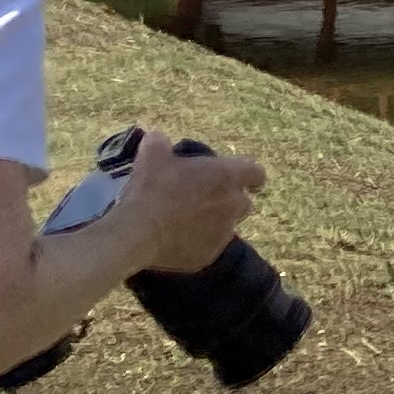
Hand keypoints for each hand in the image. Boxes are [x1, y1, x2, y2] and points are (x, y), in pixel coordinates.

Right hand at [114, 132, 265, 277]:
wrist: (136, 233)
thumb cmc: (150, 189)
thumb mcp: (151, 156)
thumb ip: (159, 143)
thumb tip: (156, 137)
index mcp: (228, 176)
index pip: (256, 173)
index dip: (250, 176)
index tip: (244, 180)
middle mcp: (234, 204)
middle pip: (243, 202)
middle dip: (229, 201)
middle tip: (204, 202)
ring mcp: (223, 233)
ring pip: (227, 228)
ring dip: (214, 224)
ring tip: (188, 224)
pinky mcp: (208, 256)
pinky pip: (209, 249)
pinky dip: (198, 246)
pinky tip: (177, 244)